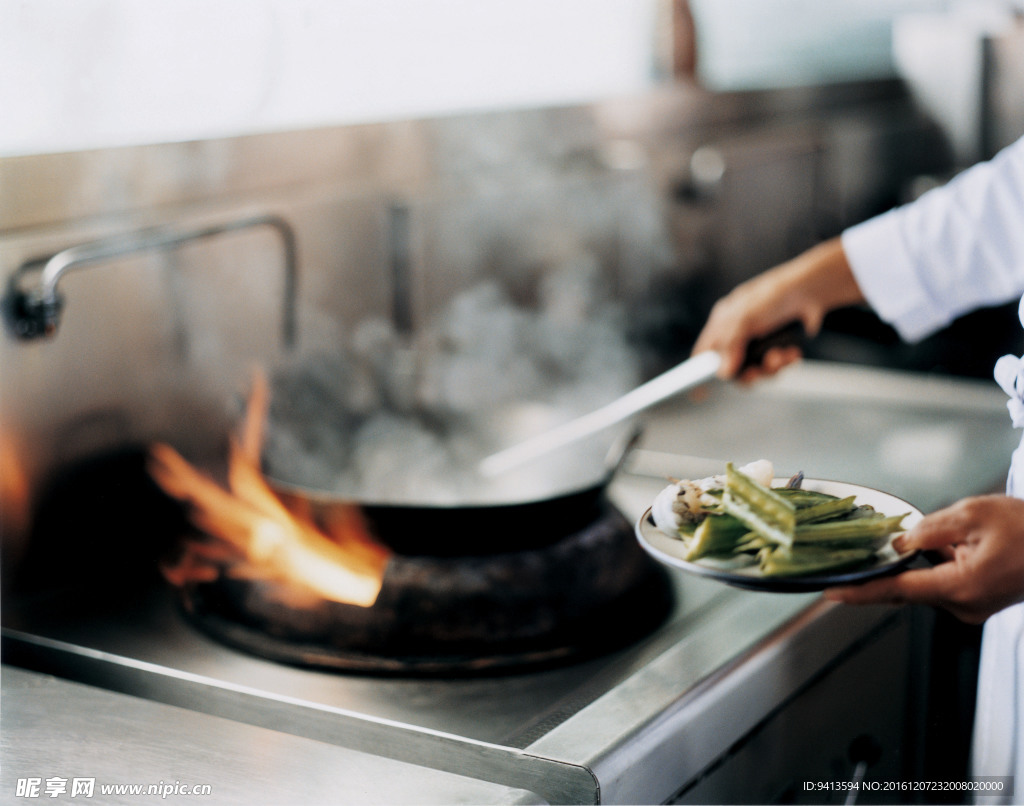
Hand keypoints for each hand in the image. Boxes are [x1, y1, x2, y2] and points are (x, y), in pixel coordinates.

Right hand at [692, 238, 864, 380]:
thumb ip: (731, 345)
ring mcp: (757, 341)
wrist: (810, 290)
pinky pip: (775, 367)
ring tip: (780, 356)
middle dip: (748, 372)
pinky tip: (792, 352)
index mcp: (722, 322)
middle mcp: (737, 334)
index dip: (702, 371)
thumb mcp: (745, 318)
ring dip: (770, 368)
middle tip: (757, 371)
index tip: (705, 390)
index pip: (704, 352)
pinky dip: (785, 362)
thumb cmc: (773, 296)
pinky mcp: (777, 346)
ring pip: (756, 370)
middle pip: (733, 368)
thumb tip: (723, 374)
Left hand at [824, 495, 1023, 623]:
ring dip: (921, 560)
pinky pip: (942, 582)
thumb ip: (927, 530)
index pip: (896, 590)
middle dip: (891, 565)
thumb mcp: (972, 514)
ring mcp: (971, 606)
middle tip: (881, 544)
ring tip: (945, 536)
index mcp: (960, 586)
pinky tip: (950, 544)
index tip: (831, 593)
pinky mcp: (977, 601)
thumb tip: (897, 543)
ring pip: (925, 582)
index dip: (859, 591)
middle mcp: (963, 604)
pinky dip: (935, 564)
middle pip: (908, 586)